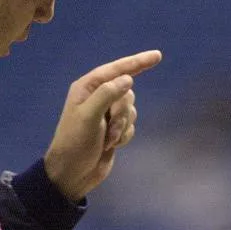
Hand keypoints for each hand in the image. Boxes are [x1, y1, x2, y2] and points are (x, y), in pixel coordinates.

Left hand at [44, 50, 161, 201]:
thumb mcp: (88, 116)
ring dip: (122, 126)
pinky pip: (131, 125)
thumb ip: (107, 94)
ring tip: (108, 140)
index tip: (157, 56)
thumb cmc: (75, 143)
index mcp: (87, 88)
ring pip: (131, 109)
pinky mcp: (114, 129)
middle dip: (122, 111)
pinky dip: (124, 135)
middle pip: (127, 92)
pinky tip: (111, 145)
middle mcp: (98, 97)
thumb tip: (128, 78)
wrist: (73, 174)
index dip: (138, 62)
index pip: (117, 69)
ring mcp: (107, 114)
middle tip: (109, 128)